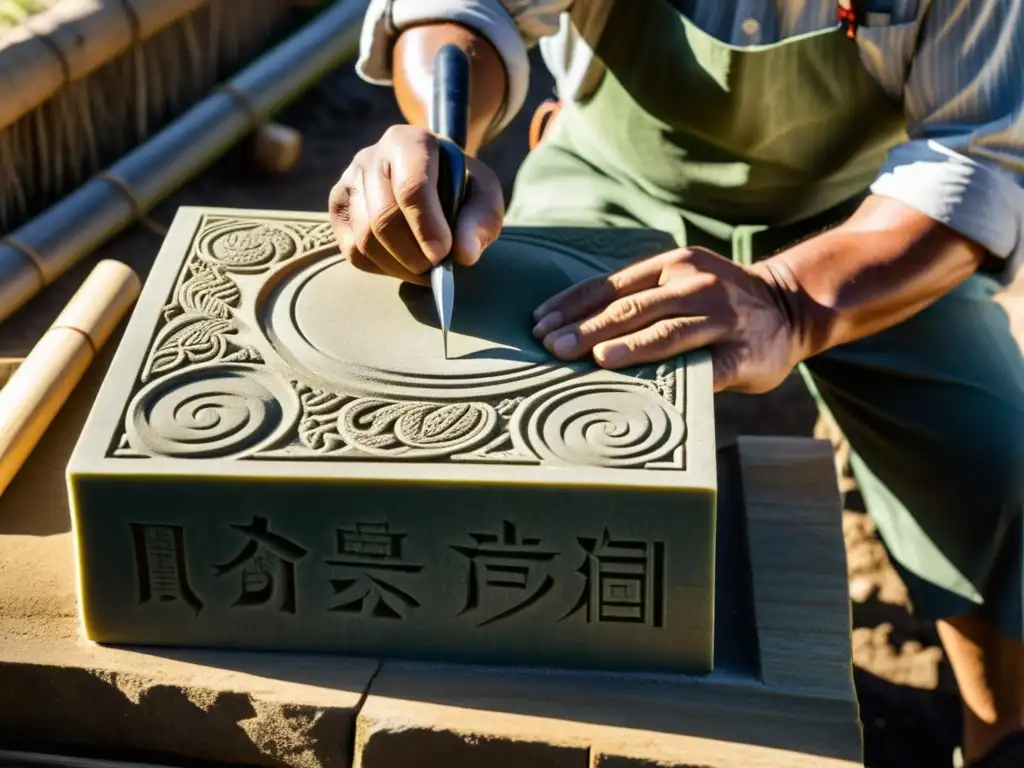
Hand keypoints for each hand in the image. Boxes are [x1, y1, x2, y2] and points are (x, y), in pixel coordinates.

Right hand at [329, 125, 504, 283]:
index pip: (411, 187)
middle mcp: (372, 156)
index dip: (426, 227)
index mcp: (410, 142)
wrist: (431, 176)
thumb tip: (464, 255)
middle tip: (434, 269)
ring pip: (365, 238)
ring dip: (398, 266)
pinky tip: (403, 265)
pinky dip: (381, 268)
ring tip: (424, 271)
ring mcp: (349, 181)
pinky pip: (352, 250)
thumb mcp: (484, 193)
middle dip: (412, 254)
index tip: (443, 255)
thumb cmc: (460, 185)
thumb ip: (482, 219)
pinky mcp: (338, 207)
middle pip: (383, 217)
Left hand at [531, 247, 804, 392]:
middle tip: (550, 346)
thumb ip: (640, 300)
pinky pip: (705, 366)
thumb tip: (575, 331)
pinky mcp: (742, 351)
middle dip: (586, 328)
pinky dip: (676, 374)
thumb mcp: (680, 284)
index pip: (610, 285)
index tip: (538, 323)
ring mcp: (721, 316)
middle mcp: (694, 283)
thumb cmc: (718, 303)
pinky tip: (648, 386)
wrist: (791, 306)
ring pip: (666, 330)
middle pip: (631, 308)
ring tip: (595, 359)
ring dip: (628, 345)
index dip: (572, 304)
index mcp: (671, 265)